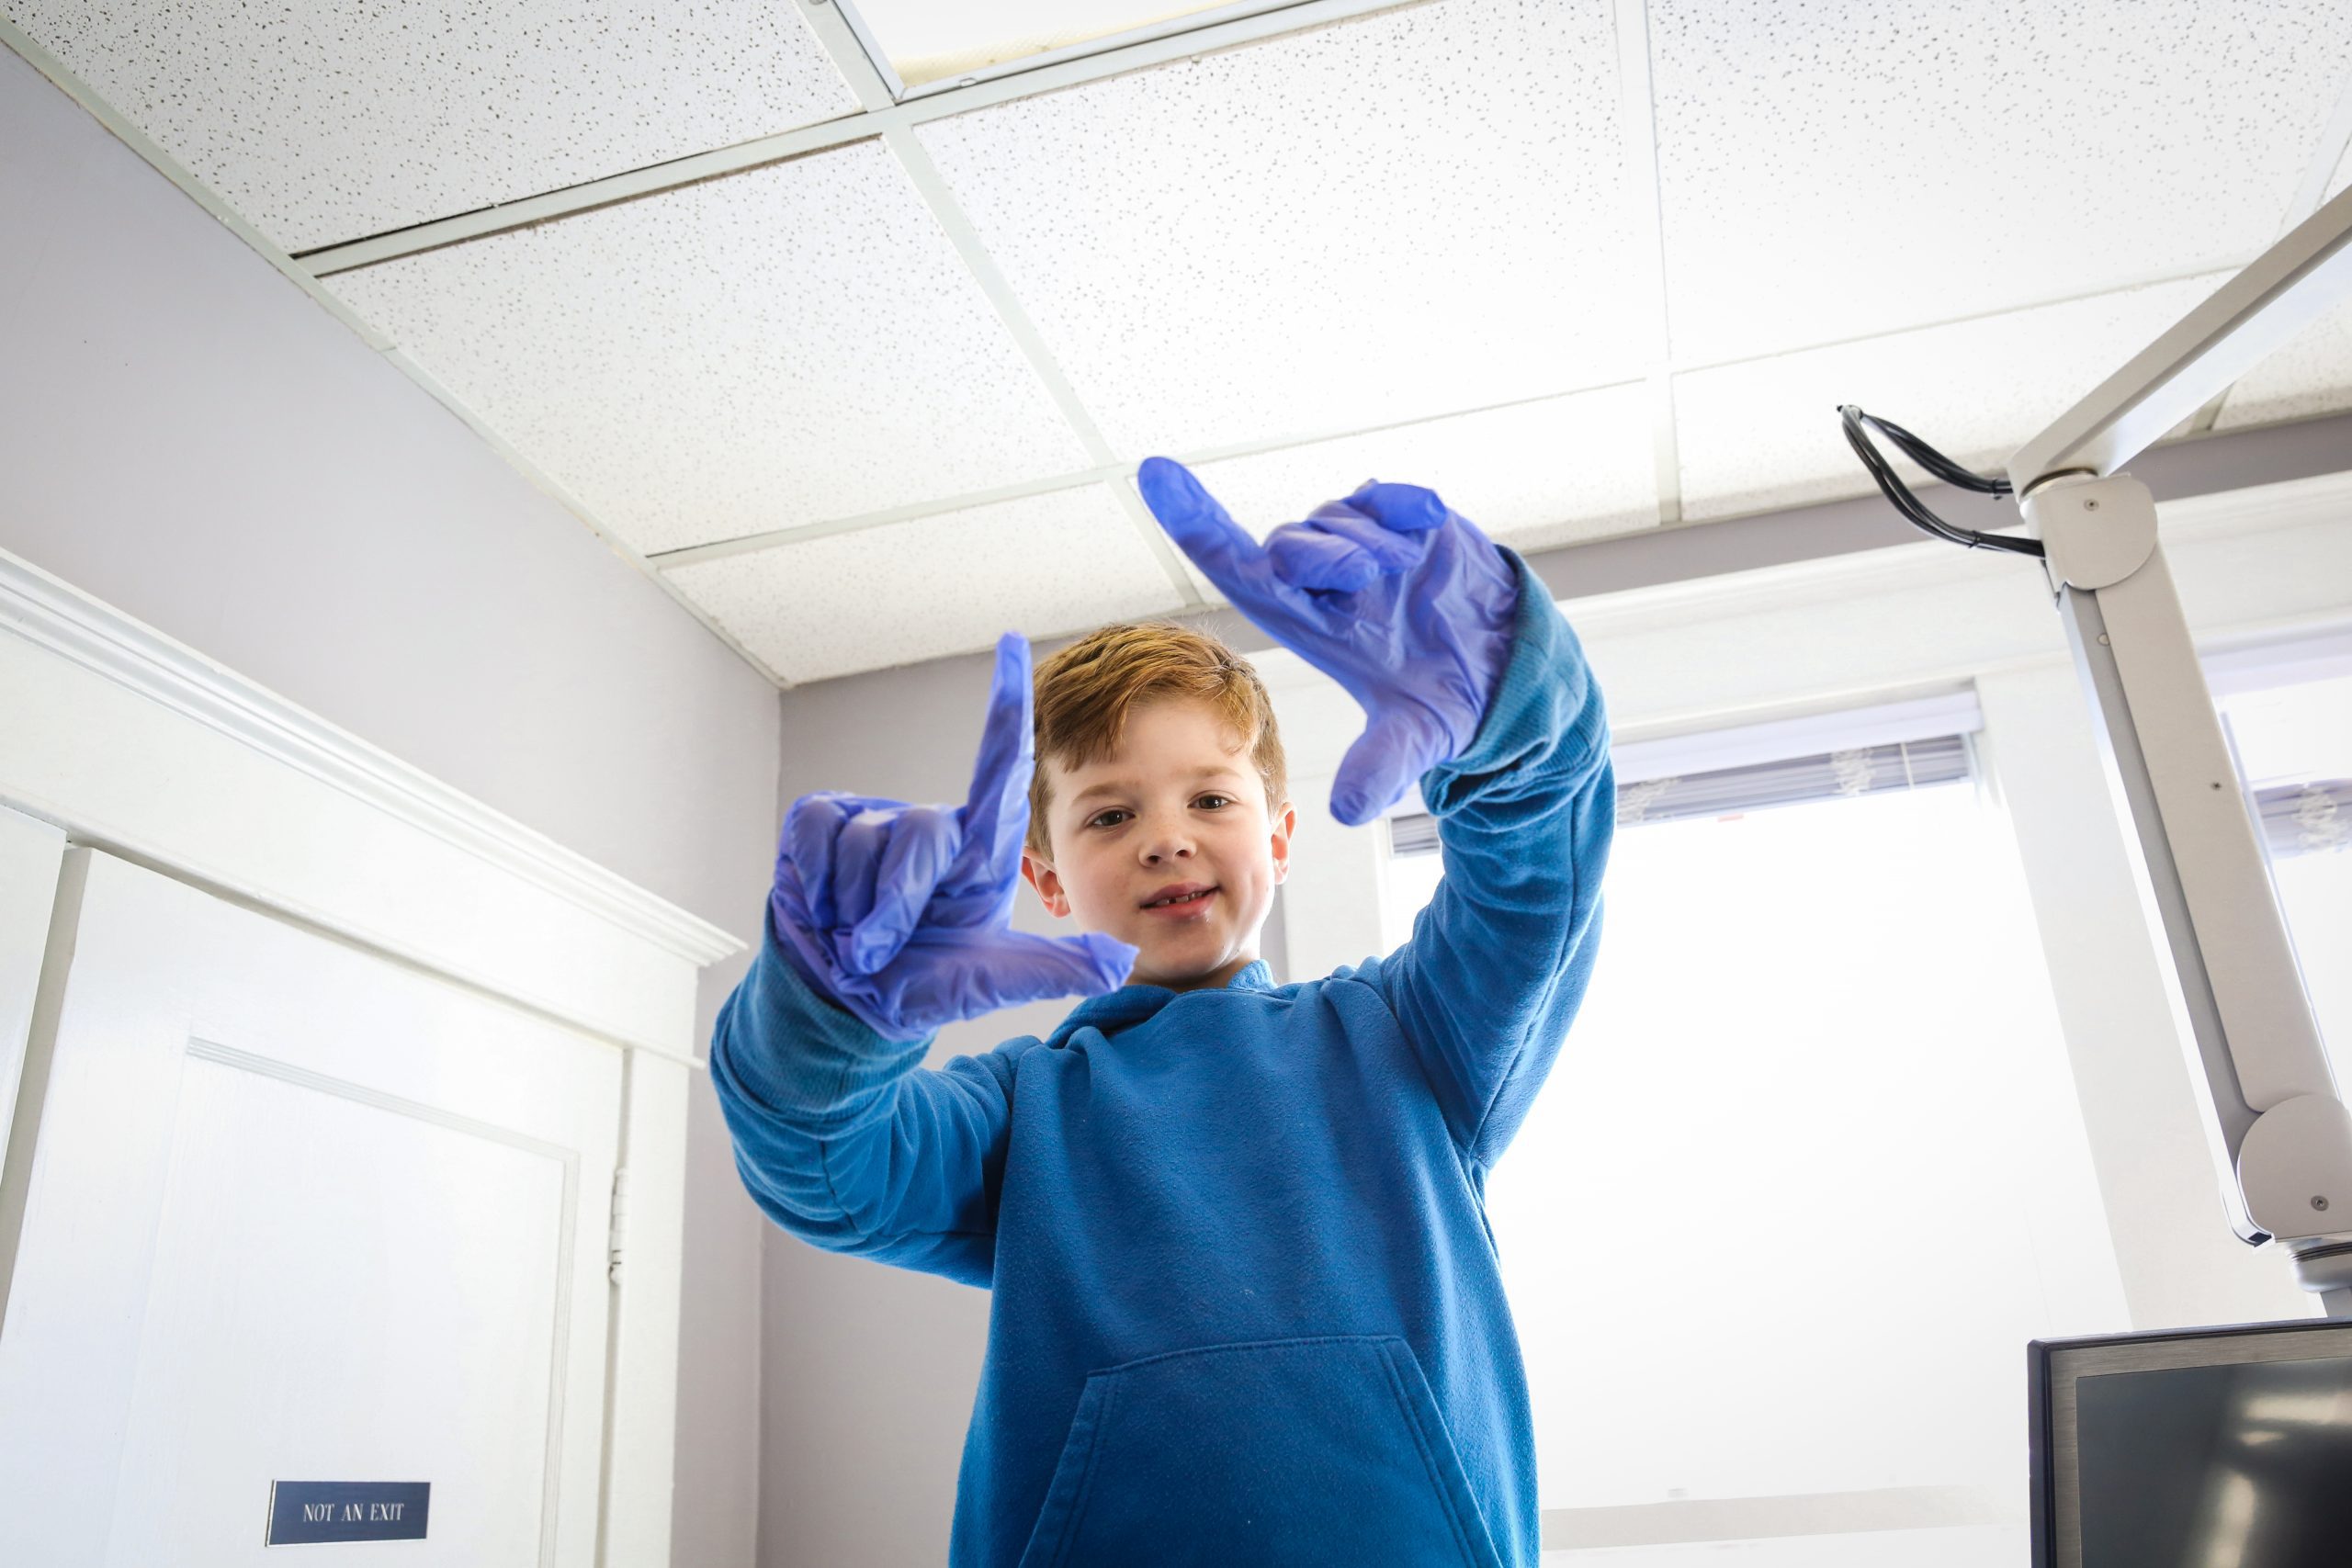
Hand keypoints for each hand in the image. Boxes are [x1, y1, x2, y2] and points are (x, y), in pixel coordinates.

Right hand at [769, 634, 1137, 1039]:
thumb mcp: (993, 981)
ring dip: (857, 910)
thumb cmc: (922, 984)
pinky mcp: (819, 823)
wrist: (845, 1005)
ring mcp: (872, 819)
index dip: (1005, 704)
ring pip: (866, 845)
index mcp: (979, 848)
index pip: (1000, 763)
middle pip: (922, 836)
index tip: (1016, 643)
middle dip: (898, 908)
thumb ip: (1055, 969)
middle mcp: (932, 825)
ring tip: (858, 934)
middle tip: (883, 951)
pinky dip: (819, 890)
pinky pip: (818, 839)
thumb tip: (1121, 962)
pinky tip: (825, 912)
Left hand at [1136, 457, 1517, 826]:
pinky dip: (1402, 505)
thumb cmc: (1447, 699)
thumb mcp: (1415, 736)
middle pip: (1286, 546)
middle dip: (1319, 557)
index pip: (1234, 566)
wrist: (1510, 669)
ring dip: (1367, 543)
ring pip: (1334, 517)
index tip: (1153, 474)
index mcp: (1310, 622)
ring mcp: (1365, 546)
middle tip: (1369, 579)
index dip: (1193, 522)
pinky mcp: (1407, 521)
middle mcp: (1326, 581)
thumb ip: (1380, 767)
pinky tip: (1427, 522)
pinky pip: (1385, 495)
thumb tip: (1350, 810)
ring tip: (1406, 572)